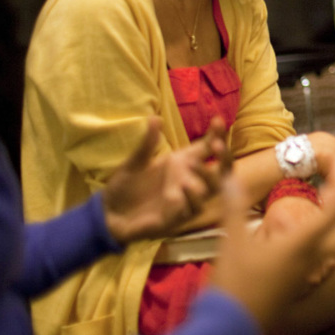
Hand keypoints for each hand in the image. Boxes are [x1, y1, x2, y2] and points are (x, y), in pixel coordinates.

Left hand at [102, 116, 226, 243]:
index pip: (208, 148)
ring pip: (213, 190)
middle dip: (225, 156)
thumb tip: (155, 118)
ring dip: (209, 176)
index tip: (217, 120)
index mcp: (183, 164)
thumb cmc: (125, 186)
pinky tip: (184, 185)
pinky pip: (194, 208)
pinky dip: (193, 197)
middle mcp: (190, 180)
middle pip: (222, 170)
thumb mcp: (135, 162)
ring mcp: (186, 199)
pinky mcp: (177, 216)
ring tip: (196, 163)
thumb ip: (147, 143)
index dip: (217, 134)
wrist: (109, 213)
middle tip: (216, 144)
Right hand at [212, 150, 334, 331]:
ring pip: (334, 246)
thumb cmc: (233, 284)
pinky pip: (320, 262)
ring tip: (318, 208)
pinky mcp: (299, 288)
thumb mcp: (232, 239)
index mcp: (302, 242)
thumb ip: (234, 206)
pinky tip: (300, 240)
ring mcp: (307, 276)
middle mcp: (313, 259)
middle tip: (331, 184)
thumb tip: (230, 178)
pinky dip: (319, 244)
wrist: (229, 331)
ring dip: (333, 225)